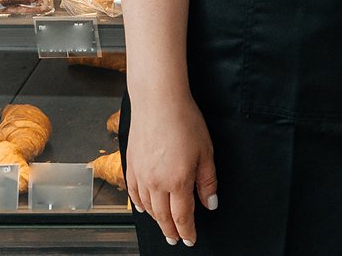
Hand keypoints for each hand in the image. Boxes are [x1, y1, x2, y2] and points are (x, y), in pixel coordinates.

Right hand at [127, 93, 217, 246]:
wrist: (158, 101)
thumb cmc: (184, 121)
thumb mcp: (205, 152)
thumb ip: (207, 181)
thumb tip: (210, 203)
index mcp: (177, 181)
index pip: (182, 216)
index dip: (187, 231)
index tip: (190, 239)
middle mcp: (155, 182)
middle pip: (162, 216)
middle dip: (171, 231)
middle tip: (176, 239)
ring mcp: (140, 175)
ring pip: (147, 207)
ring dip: (156, 219)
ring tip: (164, 226)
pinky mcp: (131, 165)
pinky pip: (134, 193)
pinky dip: (140, 204)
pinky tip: (144, 207)